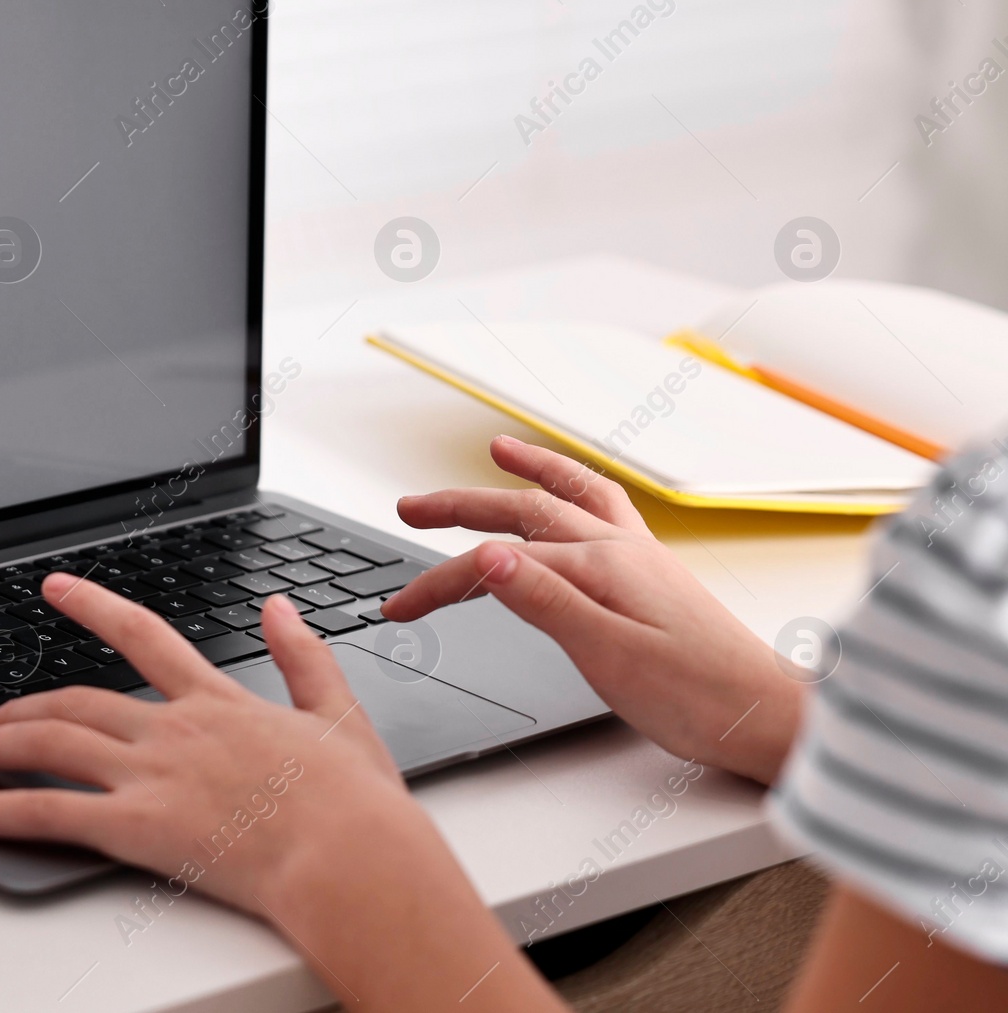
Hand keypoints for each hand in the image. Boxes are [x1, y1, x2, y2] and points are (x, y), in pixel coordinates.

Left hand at [0, 574, 569, 1010]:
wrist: (353, 856)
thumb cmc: (356, 803)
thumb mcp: (339, 713)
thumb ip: (303, 656)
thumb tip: (282, 607)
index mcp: (218, 703)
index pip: (143, 636)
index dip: (93, 607)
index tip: (57, 588)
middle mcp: (172, 730)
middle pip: (75, 703)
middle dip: (21, 708)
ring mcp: (149, 775)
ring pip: (48, 745)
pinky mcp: (133, 826)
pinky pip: (43, 813)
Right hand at [382, 435, 802, 783]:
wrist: (770, 718)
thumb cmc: (698, 699)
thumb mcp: (609, 658)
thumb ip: (546, 602)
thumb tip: (489, 555)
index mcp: (600, 568)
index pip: (495, 565)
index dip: (439, 582)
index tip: (400, 608)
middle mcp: (619, 549)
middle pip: (523, 514)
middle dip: (460, 506)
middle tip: (409, 507)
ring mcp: (639, 557)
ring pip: (569, 498)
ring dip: (528, 471)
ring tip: (497, 450)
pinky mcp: (654, 574)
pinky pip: (607, 511)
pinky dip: (578, 490)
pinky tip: (572, 494)